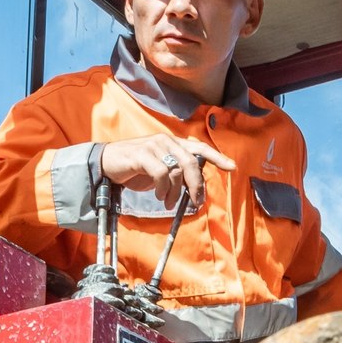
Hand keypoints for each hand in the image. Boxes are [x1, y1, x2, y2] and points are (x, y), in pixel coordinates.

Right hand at [100, 135, 232, 206]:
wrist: (109, 164)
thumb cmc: (136, 168)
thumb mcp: (161, 169)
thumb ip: (178, 172)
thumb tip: (195, 188)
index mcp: (173, 143)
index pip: (200, 148)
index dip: (217, 157)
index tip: (232, 168)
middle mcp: (166, 141)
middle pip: (192, 163)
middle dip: (196, 185)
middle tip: (195, 201)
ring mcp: (154, 145)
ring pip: (176, 170)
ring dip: (174, 192)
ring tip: (166, 201)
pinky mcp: (142, 154)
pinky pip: (161, 173)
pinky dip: (162, 188)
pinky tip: (157, 194)